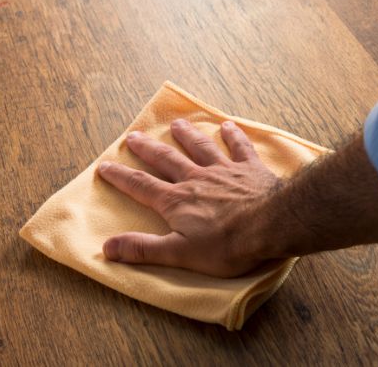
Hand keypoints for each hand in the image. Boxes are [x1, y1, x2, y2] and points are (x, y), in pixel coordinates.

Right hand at [97, 119, 281, 277]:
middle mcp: (195, 179)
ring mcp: (224, 171)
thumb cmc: (227, 245)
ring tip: (177, 124)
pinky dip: (233, 136)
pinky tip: (228, 126)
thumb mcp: (179, 254)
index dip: (120, 176)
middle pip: (166, 159)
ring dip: (187, 135)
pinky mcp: (250, 169)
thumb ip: (143, 249)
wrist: (273, 225)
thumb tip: (107, 247)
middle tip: (133, 136)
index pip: (140, 185)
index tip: (104, 165)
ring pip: (200, 147)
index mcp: (176, 201)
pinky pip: (239, 148)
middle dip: (147, 149)